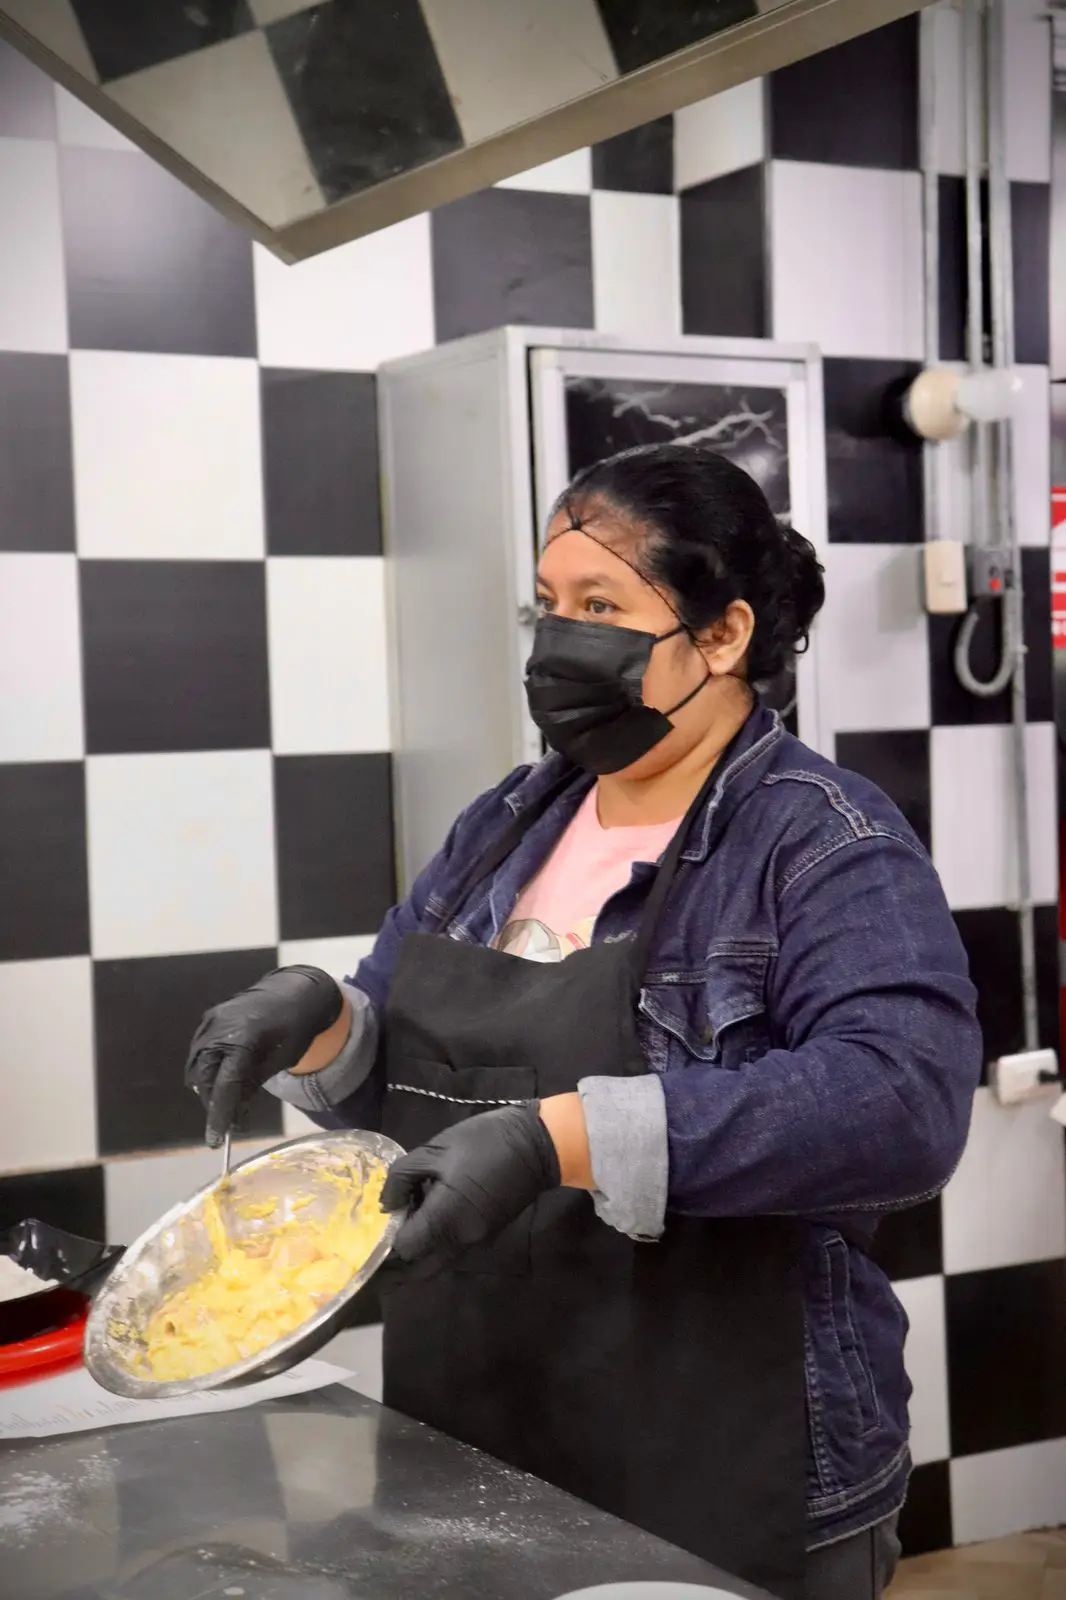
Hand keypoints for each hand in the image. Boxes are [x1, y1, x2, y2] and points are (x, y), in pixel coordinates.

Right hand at [184, 966, 342, 1146]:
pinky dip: (208, 1069)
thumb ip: (252, 1084)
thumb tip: (231, 1112)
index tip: (216, 1140)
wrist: (295, 992)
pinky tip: (225, 1076)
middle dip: (215, 1103)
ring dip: (210, 1087)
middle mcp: (221, 1028)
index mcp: (245, 1038)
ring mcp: (211, 1021)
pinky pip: (199, 1052)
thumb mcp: (281, 1061)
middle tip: (232, 1121)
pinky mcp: (208, 1019)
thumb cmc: (295, 1029)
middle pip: (206, 1079)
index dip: (219, 1114)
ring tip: (230, 1098)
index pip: (225, 1084)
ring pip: (198, 1067)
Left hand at [380, 1104, 560, 1264]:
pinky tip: (422, 1218)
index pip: (405, 1249)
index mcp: (447, 1218)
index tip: (370, 1228)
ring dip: (415, 1255)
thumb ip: (402, 1177)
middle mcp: (461, 1239)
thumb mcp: (435, 1149)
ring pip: (435, 1263)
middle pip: (419, 1271)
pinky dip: (432, 1244)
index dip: (384, 1243)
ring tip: (396, 1229)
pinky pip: (450, 1250)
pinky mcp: (484, 1234)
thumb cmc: (484, 1141)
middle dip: (396, 1268)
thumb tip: (386, 1203)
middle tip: (375, 1253)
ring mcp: (475, 1240)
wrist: (536, 1144)